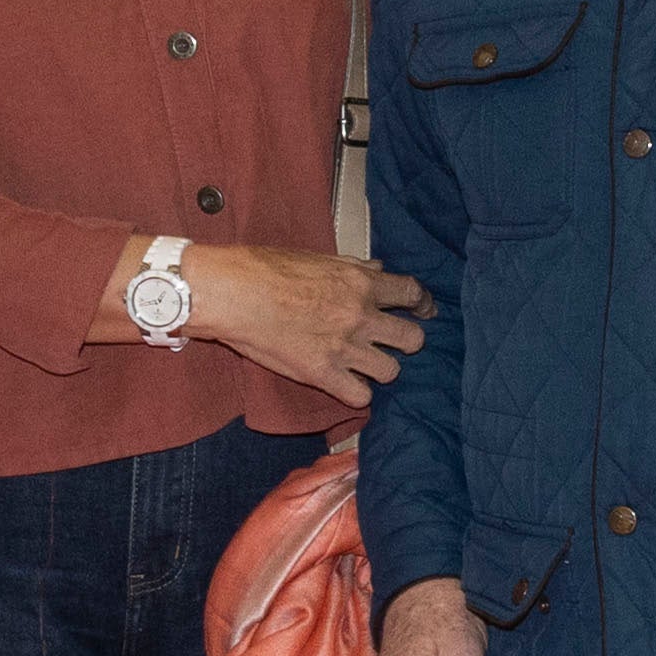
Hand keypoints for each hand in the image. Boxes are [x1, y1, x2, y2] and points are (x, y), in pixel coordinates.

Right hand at [192, 243, 433, 398]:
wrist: (232, 292)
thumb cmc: (265, 268)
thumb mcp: (317, 257)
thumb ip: (352, 267)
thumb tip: (377, 269)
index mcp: (361, 283)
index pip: (413, 293)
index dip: (423, 304)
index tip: (424, 311)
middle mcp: (361, 316)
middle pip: (413, 339)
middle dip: (406, 341)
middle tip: (392, 342)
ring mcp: (344, 348)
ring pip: (392, 371)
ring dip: (381, 369)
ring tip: (366, 366)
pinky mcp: (323, 374)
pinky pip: (361, 397)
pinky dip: (356, 394)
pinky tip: (346, 385)